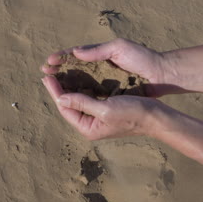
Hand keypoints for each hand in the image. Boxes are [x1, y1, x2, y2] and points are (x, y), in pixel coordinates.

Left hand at [41, 76, 166, 139]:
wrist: (156, 117)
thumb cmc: (132, 113)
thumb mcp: (105, 109)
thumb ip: (82, 103)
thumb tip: (60, 98)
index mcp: (88, 128)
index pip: (65, 108)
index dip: (54, 91)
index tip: (46, 76)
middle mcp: (90, 125)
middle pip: (68, 104)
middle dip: (58, 89)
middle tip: (48, 72)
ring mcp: (98, 118)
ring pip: (77, 100)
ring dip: (68, 87)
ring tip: (58, 73)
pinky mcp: (105, 110)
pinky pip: (87, 98)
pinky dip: (80, 87)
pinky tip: (76, 78)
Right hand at [42, 38, 177, 96]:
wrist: (163, 74)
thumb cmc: (143, 58)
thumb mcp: (120, 48)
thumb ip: (98, 50)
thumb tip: (75, 52)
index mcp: (101, 54)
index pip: (76, 56)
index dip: (61, 58)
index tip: (48, 62)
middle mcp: (100, 68)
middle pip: (74, 69)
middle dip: (59, 71)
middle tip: (44, 73)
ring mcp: (105, 81)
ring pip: (80, 83)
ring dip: (65, 84)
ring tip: (51, 85)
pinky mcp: (110, 93)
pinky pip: (91, 95)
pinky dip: (79, 95)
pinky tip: (69, 98)